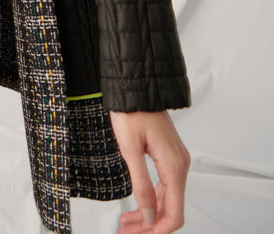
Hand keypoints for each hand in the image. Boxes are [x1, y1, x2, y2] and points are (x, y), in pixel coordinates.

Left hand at [109, 110, 190, 233]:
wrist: (136, 86)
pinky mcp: (168, 157)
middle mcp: (179, 165)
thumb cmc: (131, 111)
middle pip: (170, 209)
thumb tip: (148, 214)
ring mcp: (175, 161)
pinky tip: (136, 208)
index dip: (157, 230)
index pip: (174, 213)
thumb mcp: (130, 149)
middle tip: (126, 233)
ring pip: (166, 200)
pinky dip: (151, 200)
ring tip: (127, 225)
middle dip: (149, 226)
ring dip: (149, 215)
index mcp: (173, 166)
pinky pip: (163, 187)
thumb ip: (141, 184)